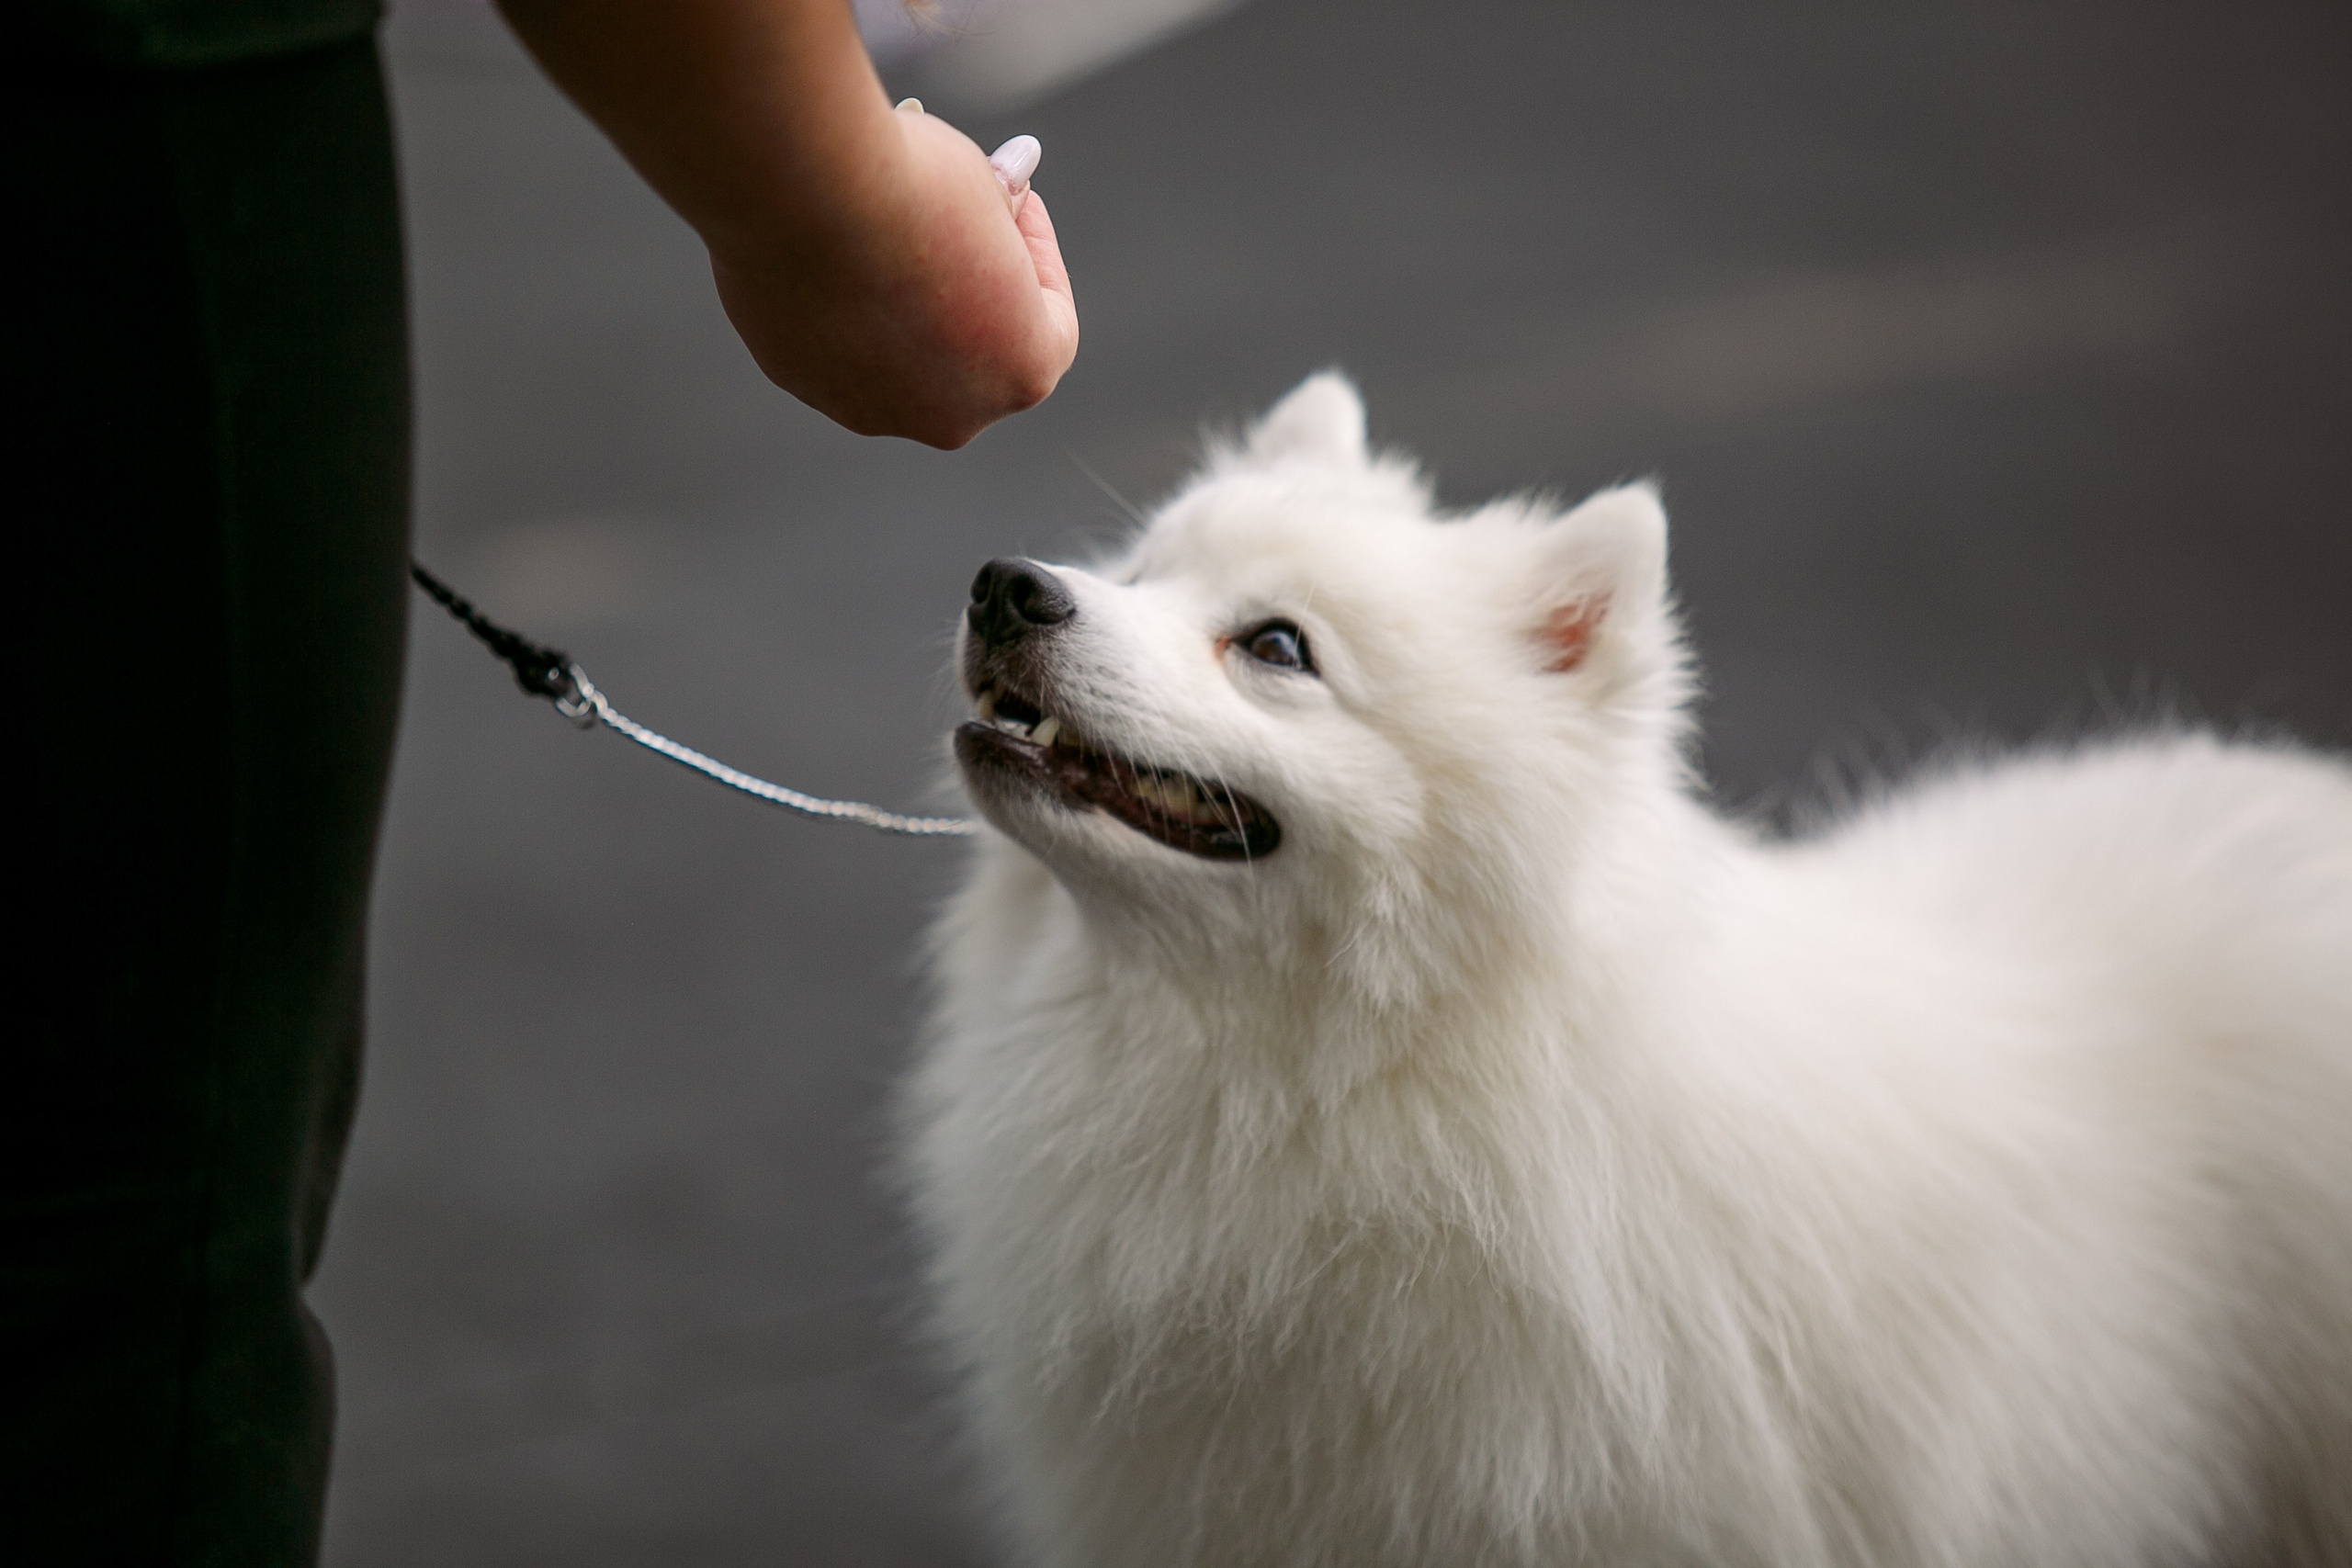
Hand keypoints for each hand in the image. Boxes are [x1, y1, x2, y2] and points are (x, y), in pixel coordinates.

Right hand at [709, 103, 1078, 448]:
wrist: (801, 190)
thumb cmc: (911, 187)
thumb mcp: (981, 181)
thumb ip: (1001, 203)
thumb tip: (1009, 188)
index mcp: (1023, 372)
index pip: (1051, 319)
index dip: (1035, 251)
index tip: (1014, 200)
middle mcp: (954, 414)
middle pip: (973, 348)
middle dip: (967, 285)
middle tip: (953, 218)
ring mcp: (874, 410)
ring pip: (900, 355)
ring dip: (902, 302)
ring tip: (882, 229)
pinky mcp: (804, 386)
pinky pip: (837, 345)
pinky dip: (841, 302)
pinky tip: (828, 245)